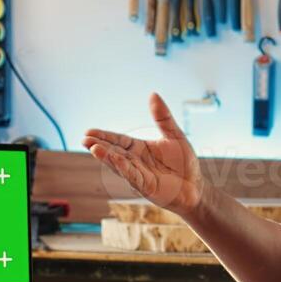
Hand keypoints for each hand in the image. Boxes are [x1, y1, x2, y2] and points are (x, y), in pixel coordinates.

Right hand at [82, 94, 207, 218]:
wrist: (195, 186)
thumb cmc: (184, 163)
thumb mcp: (174, 135)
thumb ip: (163, 117)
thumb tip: (153, 94)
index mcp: (139, 148)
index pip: (119, 140)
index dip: (105, 136)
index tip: (89, 131)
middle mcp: (135, 162)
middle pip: (114, 152)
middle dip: (99, 146)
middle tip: (84, 139)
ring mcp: (139, 175)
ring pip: (120, 165)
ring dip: (107, 157)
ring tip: (94, 148)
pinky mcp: (147, 187)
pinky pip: (134, 177)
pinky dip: (125, 169)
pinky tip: (116, 161)